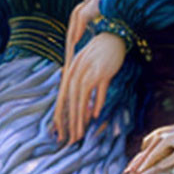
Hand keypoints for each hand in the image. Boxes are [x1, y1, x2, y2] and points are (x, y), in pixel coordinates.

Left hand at [55, 0, 105, 138]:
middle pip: (70, 101)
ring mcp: (91, 71)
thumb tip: (83, 106)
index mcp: (71, 72)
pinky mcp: (104, 71)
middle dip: (70, 122)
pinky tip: (94, 114)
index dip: (60, 116)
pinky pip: (98, 90)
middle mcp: (78, 72)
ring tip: (80, 132)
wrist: (114, 35)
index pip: (62, 98)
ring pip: (81, 98)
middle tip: (70, 139)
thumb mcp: (86, 66)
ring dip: (80, 117)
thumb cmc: (100, 52)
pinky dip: (96, 102)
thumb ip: (81, 83)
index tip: (59, 133)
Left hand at [122, 122, 173, 173]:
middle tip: (130, 170)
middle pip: (154, 140)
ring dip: (150, 158)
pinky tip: (158, 169)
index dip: (143, 151)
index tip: (133, 165)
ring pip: (162, 145)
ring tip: (140, 170)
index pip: (154, 137)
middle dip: (141, 156)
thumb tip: (159, 165)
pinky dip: (166, 161)